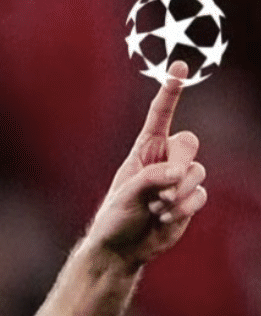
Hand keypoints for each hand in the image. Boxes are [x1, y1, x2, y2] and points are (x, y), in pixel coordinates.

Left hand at [86, 60, 207, 268]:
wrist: (121, 250)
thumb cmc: (115, 219)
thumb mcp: (125, 195)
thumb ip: (151, 179)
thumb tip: (180, 174)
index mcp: (145, 151)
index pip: (160, 116)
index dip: (170, 91)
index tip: (179, 66)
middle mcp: (165, 160)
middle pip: (189, 143)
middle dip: (178, 165)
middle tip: (161, 191)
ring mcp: (180, 180)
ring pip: (197, 171)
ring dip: (176, 194)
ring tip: (155, 209)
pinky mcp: (190, 199)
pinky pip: (199, 195)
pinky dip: (182, 209)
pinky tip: (163, 219)